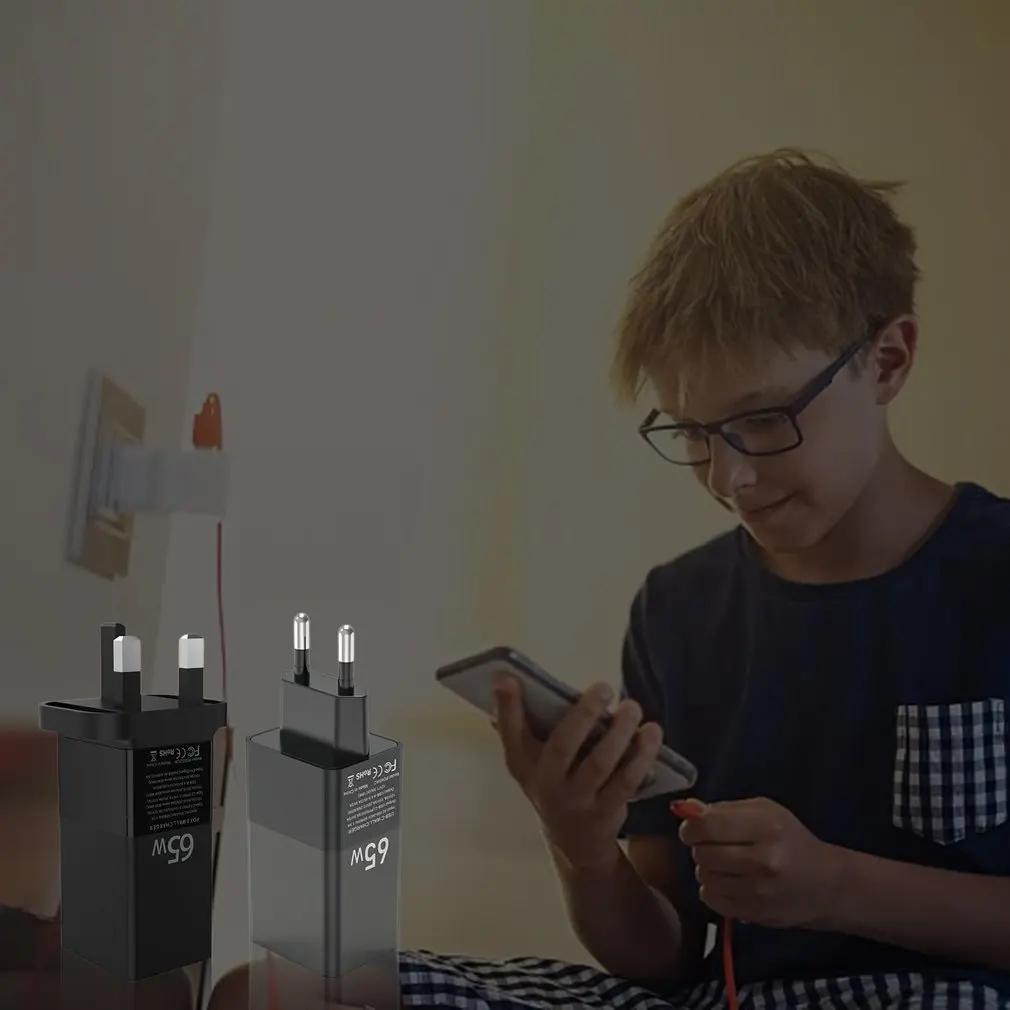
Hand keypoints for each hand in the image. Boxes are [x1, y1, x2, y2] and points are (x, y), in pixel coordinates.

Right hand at [492, 673, 662, 870]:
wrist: (573, 842)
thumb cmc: (550, 782)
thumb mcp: (528, 758)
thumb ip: (517, 721)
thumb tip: (503, 678)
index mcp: (524, 764)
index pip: (511, 732)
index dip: (507, 706)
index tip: (506, 675)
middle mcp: (547, 783)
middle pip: (563, 746)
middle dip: (583, 715)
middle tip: (604, 687)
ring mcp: (578, 800)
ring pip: (600, 764)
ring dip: (619, 733)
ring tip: (632, 707)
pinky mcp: (607, 811)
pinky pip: (627, 782)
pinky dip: (641, 756)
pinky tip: (651, 733)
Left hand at [675, 796, 845, 928]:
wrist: (827, 886)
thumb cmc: (791, 840)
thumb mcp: (764, 811)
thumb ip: (723, 809)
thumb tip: (685, 808)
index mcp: (765, 826)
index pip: (706, 826)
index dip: (691, 827)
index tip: (693, 828)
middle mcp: (762, 860)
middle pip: (702, 853)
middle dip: (700, 847)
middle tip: (714, 845)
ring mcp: (758, 891)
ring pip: (704, 876)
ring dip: (707, 868)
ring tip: (726, 863)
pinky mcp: (753, 914)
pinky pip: (711, 899)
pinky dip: (713, 889)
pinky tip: (729, 882)